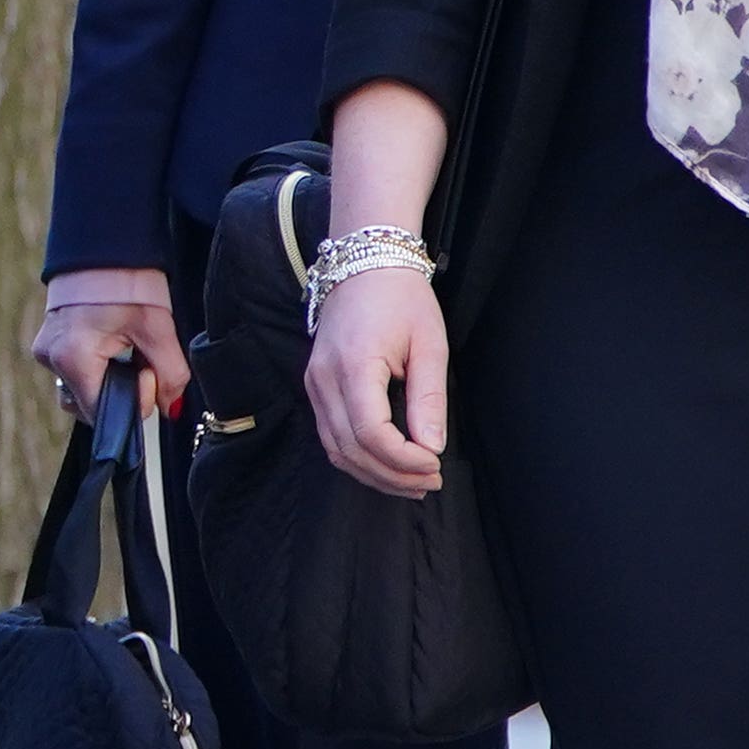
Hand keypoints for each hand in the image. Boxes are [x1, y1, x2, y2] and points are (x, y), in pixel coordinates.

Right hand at [32, 279, 190, 420]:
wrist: (105, 242)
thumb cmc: (128, 281)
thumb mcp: (158, 329)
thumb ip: (170, 376)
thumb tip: (170, 407)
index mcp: (73, 357)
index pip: (100, 412)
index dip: (131, 404)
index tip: (147, 375)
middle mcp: (51, 358)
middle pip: (87, 405)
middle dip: (118, 394)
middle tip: (139, 362)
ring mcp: (46, 350)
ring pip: (80, 389)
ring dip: (106, 381)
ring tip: (124, 351)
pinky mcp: (48, 341)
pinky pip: (73, 371)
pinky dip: (96, 367)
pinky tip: (111, 344)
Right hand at [304, 261, 448, 494]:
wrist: (364, 265)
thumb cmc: (401, 299)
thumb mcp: (429, 344)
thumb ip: (429, 398)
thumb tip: (431, 446)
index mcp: (354, 365)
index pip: (371, 433)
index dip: (403, 460)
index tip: (434, 464)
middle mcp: (324, 380)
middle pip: (351, 449)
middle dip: (392, 476)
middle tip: (430, 482)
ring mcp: (314, 384)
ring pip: (336, 450)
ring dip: (374, 474)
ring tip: (413, 483)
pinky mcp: (315, 387)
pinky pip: (330, 437)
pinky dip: (358, 459)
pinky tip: (387, 466)